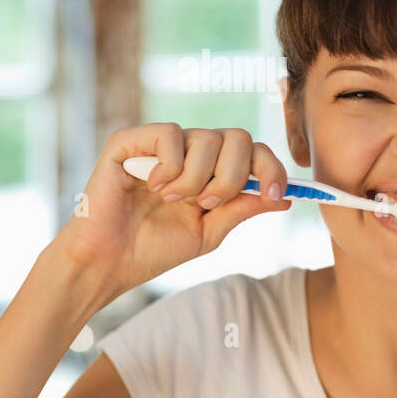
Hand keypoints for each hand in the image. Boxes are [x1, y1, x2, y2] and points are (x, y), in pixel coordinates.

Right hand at [56, 123, 292, 299]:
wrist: (110, 263)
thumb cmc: (154, 249)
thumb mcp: (210, 232)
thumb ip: (243, 208)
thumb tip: (286, 197)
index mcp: (210, 169)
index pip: (253, 151)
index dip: (271, 169)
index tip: (275, 195)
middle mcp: (189, 150)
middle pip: (238, 138)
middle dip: (232, 177)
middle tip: (206, 204)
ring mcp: (159, 143)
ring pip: (206, 138)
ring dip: (197, 179)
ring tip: (172, 200)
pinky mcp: (130, 141)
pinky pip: (169, 134)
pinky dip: (170, 165)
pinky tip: (153, 186)